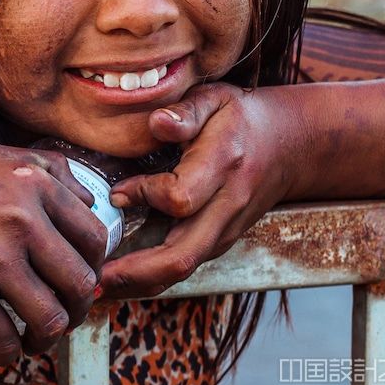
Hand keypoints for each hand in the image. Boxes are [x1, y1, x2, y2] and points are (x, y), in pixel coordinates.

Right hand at [0, 145, 107, 363]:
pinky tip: (4, 349)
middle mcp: (21, 218)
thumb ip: (50, 169)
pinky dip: (9, 353)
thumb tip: (92, 200)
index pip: (93, 235)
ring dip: (50, 336)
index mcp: (33, 184)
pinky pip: (5, 339)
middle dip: (81, 306)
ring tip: (38, 338)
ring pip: (52, 316)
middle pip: (81, 279)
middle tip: (68, 313)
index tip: (84, 276)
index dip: (95, 263)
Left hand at [100, 83, 303, 297]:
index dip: (145, 196)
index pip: (181, 197)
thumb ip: (186, 111)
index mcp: (223, 165)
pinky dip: (153, 276)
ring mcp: (226, 229)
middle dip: (136, 272)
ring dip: (140, 283)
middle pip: (182, 255)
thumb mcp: (215, 98)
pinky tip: (123, 275)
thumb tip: (156, 122)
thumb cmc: (242, 117)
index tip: (117, 192)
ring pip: (183, 269)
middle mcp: (228, 205)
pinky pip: (186, 265)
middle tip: (94, 276)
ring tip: (97, 286)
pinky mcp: (221, 240)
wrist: (290, 145)